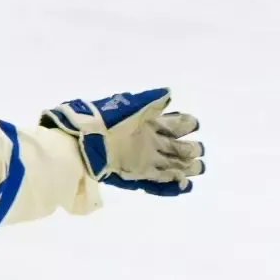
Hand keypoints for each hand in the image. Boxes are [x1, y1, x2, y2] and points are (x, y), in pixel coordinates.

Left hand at [41, 89, 202, 194]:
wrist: (84, 139)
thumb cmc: (108, 120)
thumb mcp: (131, 106)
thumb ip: (151, 101)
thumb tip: (168, 94)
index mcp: (150, 125)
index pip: (175, 124)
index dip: (186, 124)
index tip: (192, 124)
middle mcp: (150, 142)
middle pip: (178, 148)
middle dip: (191, 150)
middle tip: (196, 151)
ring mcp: (145, 160)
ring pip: (172, 166)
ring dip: (186, 168)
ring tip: (196, 169)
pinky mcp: (138, 174)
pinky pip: (159, 181)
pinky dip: (172, 185)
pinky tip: (184, 184)